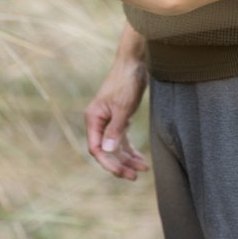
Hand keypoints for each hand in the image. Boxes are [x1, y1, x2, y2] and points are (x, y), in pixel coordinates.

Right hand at [85, 56, 148, 180]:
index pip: (96, 148)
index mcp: (94, 119)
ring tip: (143, 169)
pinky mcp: (119, 118)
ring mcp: (109, 120)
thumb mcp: (123, 107)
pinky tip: (140, 158)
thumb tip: (107, 151)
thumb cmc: (126, 81)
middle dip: (120, 164)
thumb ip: (115, 129)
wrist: (135, 63)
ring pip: (116, 147)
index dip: (108, 163)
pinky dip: (131, 149)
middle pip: (107, 151)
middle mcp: (98, 122)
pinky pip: (123, 139)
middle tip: (135, 176)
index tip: (122, 173)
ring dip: (128, 159)